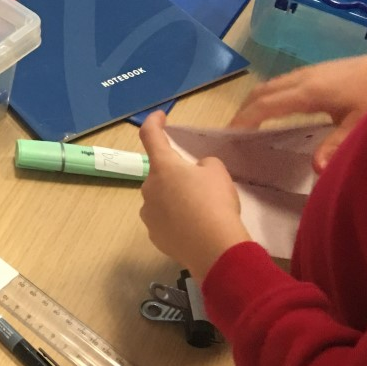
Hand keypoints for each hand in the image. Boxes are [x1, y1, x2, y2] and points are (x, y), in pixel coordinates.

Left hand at [138, 111, 250, 278]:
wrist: (214, 249)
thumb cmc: (215, 203)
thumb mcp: (218, 172)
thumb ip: (204, 165)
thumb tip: (196, 172)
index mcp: (162, 167)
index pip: (150, 136)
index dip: (154, 123)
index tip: (160, 117)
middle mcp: (148, 187)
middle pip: (160, 174)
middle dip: (176, 176)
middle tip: (202, 186)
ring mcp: (148, 213)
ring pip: (161, 199)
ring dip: (175, 200)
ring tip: (201, 212)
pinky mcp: (154, 235)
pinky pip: (165, 221)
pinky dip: (176, 221)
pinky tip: (194, 229)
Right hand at [230, 54, 366, 172]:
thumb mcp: (359, 124)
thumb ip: (335, 145)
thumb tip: (314, 170)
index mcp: (307, 92)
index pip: (265, 104)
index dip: (244, 118)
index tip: (230, 134)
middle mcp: (301, 79)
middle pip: (261, 91)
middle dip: (244, 109)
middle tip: (234, 132)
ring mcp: (309, 72)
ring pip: (271, 85)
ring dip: (256, 102)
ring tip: (250, 122)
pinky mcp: (317, 72)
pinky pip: (282, 83)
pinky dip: (269, 96)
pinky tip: (278, 109)